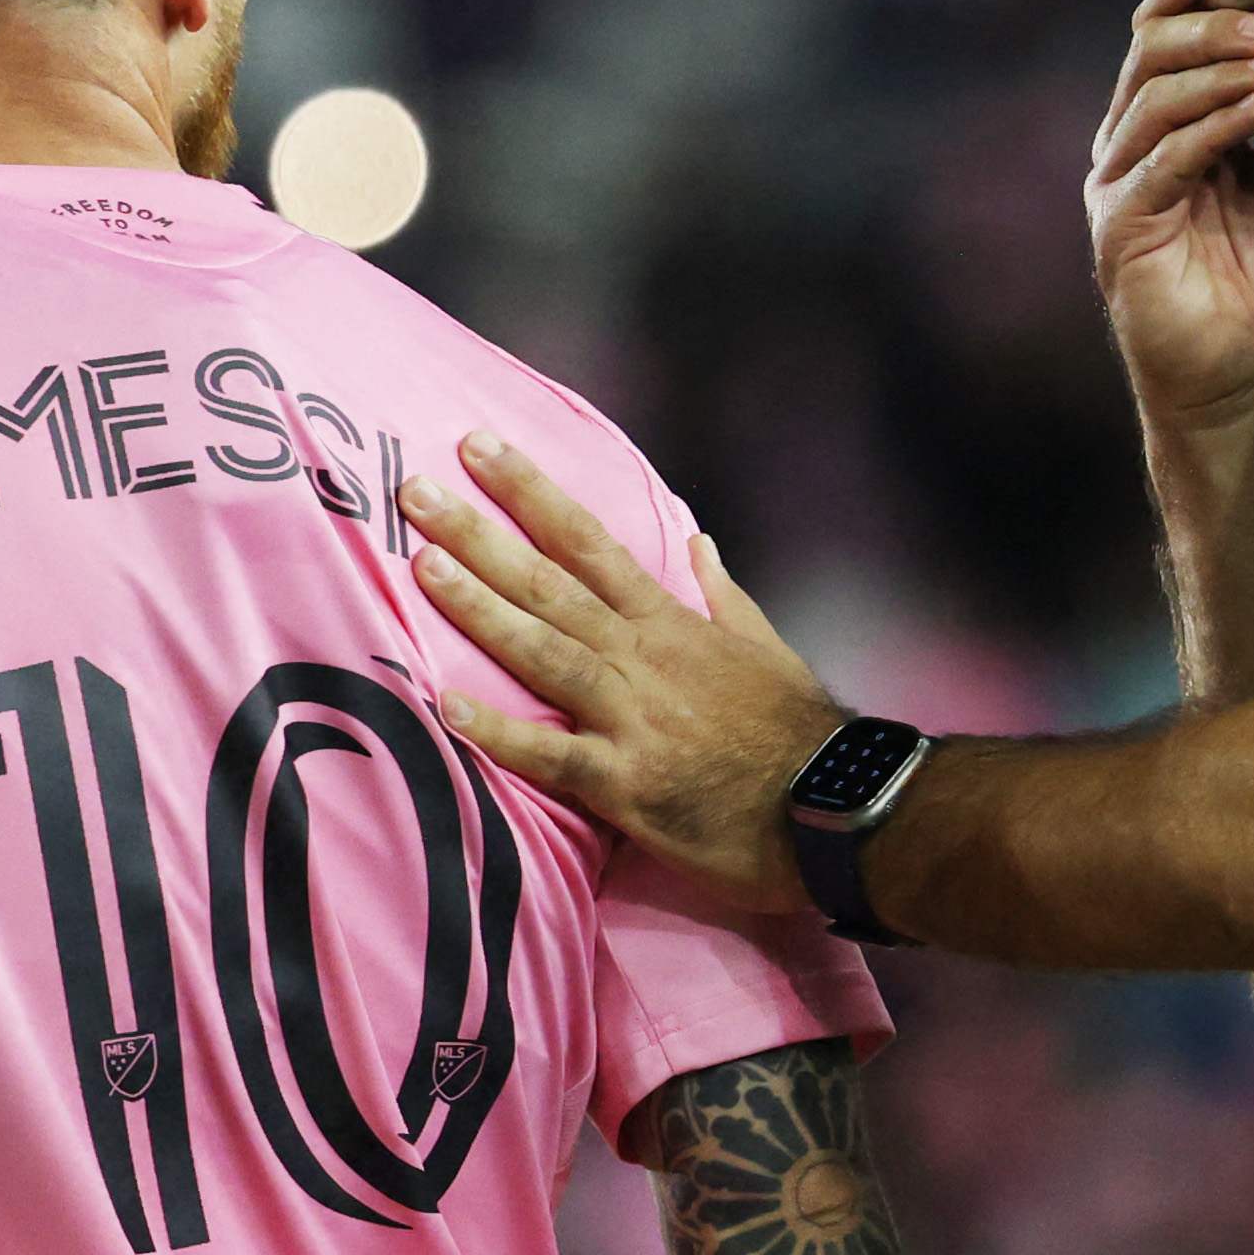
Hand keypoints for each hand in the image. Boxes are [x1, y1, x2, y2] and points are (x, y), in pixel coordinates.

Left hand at [404, 438, 839, 910]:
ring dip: (480, 607)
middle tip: (417, 491)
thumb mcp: (766, 646)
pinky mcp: (627, 784)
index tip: (479, 449)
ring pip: (544, 650)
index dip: (529, 492)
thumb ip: (721, 595)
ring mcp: (632, 717)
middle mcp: (642, 657)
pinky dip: (500, 732)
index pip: (588, 541)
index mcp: (669, 623)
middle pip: (550, 583)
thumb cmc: (800, 731)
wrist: (836, 806)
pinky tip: (447, 707)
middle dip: (480, 533)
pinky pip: (552, 755)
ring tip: (422, 565)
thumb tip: (699, 544)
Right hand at [1094, 0, 1253, 432]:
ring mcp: (1119, 186)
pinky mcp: (1120, 228)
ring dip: (1217, 70)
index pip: (1160, 41)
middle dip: (1208, 26)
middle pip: (1148, 55)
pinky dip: (1212, 127)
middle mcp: (1131, 148)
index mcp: (1165, 128)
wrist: (1252, 376)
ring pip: (1152, 99)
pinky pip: (1164, 160)